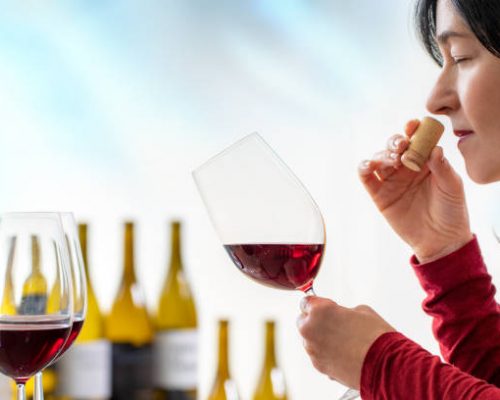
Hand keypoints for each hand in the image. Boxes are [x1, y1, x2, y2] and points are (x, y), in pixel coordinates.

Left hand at [297, 296, 394, 389]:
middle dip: (314, 321)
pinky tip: (343, 353)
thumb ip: (341, 311)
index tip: (322, 306)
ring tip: (341, 341)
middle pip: (303, 321)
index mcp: (319, 311)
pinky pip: (317, 355)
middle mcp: (310, 330)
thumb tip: (339, 315)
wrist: (385, 365)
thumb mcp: (361, 310)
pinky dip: (325, 353)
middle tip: (332, 323)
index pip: (305, 302)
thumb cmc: (375, 337)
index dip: (316, 304)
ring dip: (319, 338)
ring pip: (309, 340)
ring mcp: (313, 350)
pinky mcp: (319, 366)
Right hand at [358, 119, 472, 262]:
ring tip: (393, 160)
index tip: (413, 125)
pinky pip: (366, 177)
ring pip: (379, 158)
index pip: (415, 139)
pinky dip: (364, 167)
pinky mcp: (378, 194)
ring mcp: (391, 180)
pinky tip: (368, 165)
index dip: (412, 129)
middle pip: (394, 146)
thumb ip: (442, 168)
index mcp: (425, 161)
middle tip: (402, 146)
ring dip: (382, 154)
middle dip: (395, 141)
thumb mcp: (452, 187)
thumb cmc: (451, 211)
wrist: (440, 241)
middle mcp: (406, 167)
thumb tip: (434, 149)